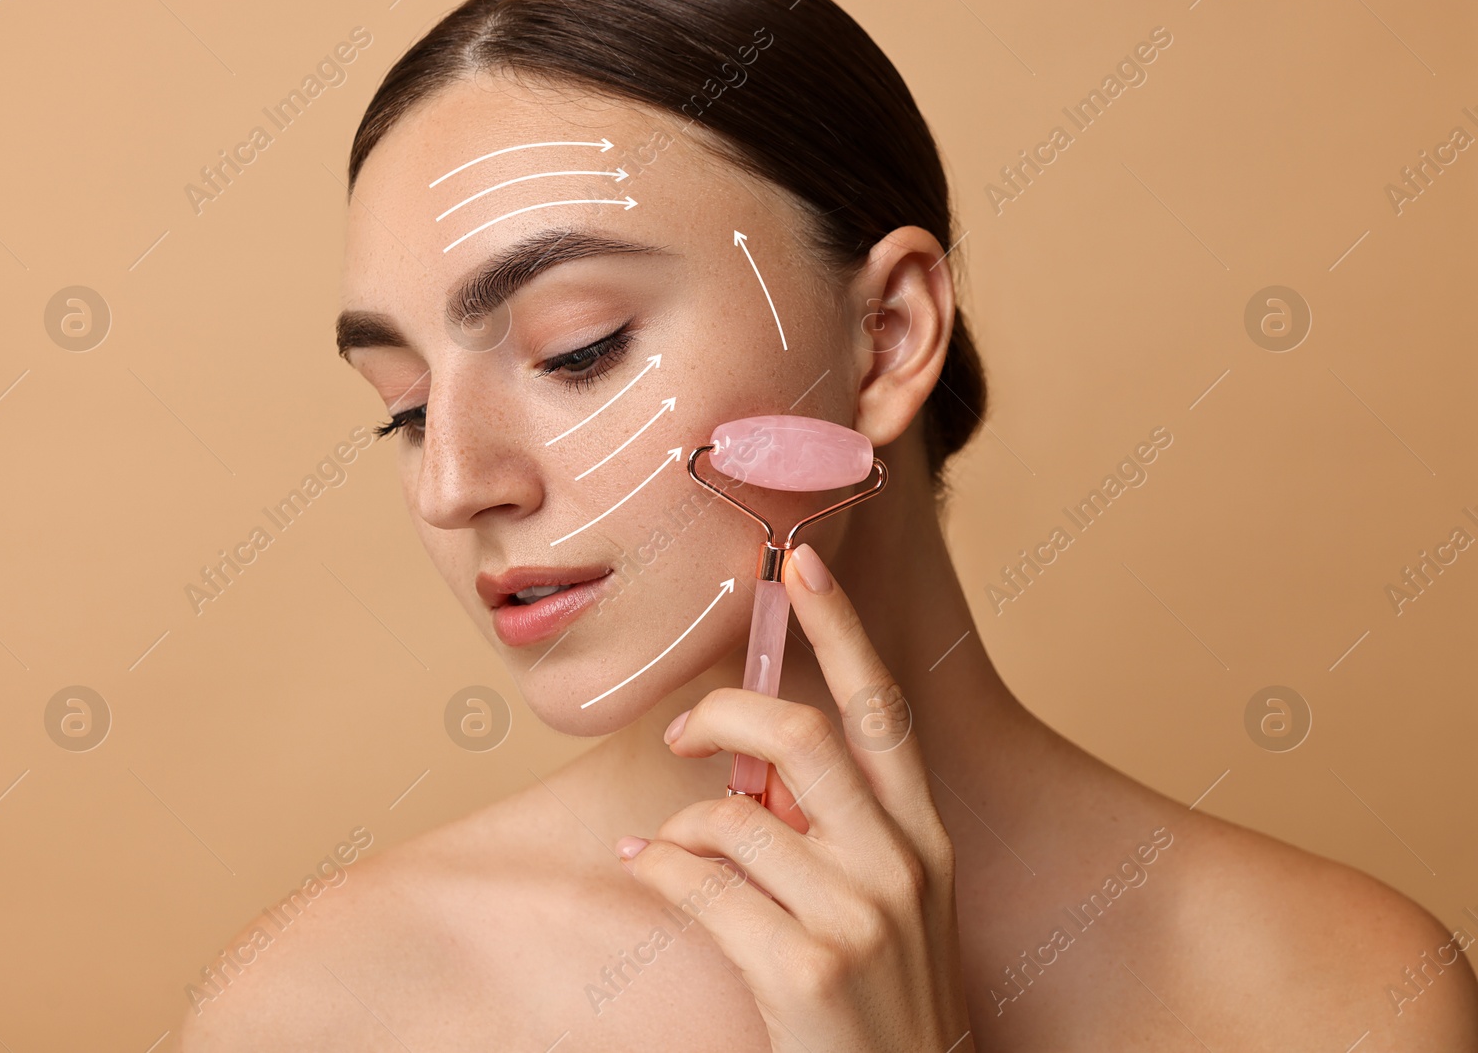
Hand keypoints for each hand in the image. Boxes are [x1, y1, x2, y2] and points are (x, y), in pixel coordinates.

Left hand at [617, 543, 972, 1051]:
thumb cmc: (876, 1005)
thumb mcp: (885, 906)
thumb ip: (836, 831)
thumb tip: (749, 772)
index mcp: (924, 837)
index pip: (883, 708)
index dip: (844, 627)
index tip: (804, 563)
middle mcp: (903, 863)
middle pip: (802, 735)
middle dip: (725, 713)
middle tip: (683, 733)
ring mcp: (860, 916)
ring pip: (733, 816)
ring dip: (678, 826)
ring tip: (660, 848)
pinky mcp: (807, 968)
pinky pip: (699, 881)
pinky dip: (655, 867)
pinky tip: (645, 868)